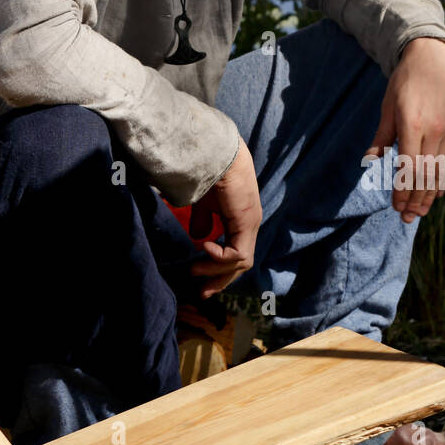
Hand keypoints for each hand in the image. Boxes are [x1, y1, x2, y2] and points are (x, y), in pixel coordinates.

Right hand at [188, 139, 261, 298]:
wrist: (217, 152)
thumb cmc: (209, 170)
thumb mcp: (204, 202)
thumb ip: (202, 220)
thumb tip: (197, 237)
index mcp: (241, 218)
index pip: (236, 252)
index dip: (219, 268)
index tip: (199, 278)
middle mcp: (250, 224)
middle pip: (241, 264)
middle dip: (220, 280)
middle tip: (203, 293)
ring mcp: (250, 224)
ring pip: (240, 262)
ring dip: (216, 270)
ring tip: (194, 268)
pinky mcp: (246, 222)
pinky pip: (237, 254)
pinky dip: (220, 257)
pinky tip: (203, 247)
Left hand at [364, 37, 444, 223]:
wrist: (433, 59)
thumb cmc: (404, 83)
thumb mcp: (388, 106)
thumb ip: (381, 136)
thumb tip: (369, 162)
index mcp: (412, 124)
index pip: (409, 167)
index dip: (403, 190)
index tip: (396, 207)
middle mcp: (434, 131)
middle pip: (426, 175)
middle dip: (415, 199)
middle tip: (406, 218)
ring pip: (441, 172)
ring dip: (430, 195)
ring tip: (420, 212)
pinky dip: (444, 180)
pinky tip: (435, 193)